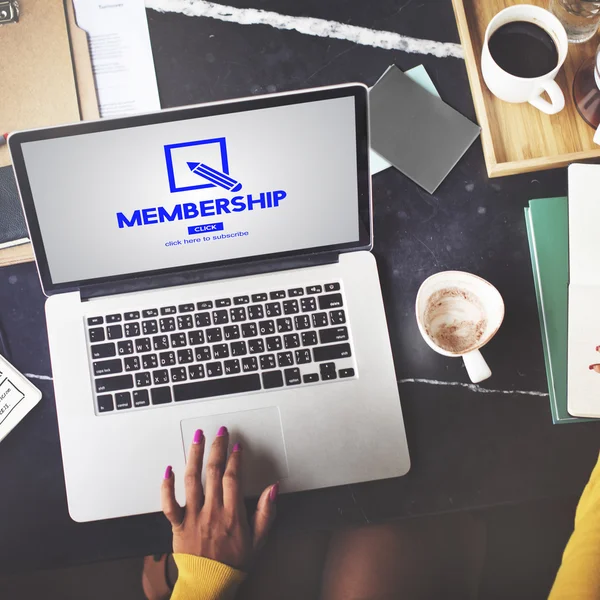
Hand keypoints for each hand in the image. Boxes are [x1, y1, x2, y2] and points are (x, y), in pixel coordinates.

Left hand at [161, 426, 277, 569]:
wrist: (209, 585)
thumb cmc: (233, 564)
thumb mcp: (259, 540)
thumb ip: (266, 513)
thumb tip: (273, 489)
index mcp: (232, 514)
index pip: (233, 478)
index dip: (235, 459)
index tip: (236, 446)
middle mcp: (212, 512)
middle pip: (213, 472)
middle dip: (217, 448)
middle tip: (220, 432)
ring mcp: (193, 517)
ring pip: (192, 479)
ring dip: (194, 455)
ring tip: (197, 438)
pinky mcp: (177, 525)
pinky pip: (169, 503)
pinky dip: (166, 486)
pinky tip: (168, 469)